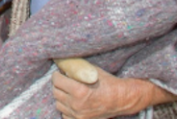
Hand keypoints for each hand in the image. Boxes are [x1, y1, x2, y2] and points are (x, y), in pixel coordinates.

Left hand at [52, 65, 176, 118]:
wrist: (121, 99)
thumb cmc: (107, 82)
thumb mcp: (91, 71)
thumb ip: (75, 69)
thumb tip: (60, 63)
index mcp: (79, 91)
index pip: (56, 80)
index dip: (57, 75)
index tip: (60, 72)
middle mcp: (77, 105)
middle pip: (55, 92)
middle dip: (58, 85)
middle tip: (64, 80)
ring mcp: (78, 115)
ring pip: (58, 104)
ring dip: (61, 97)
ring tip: (69, 91)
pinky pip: (64, 114)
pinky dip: (66, 108)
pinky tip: (73, 102)